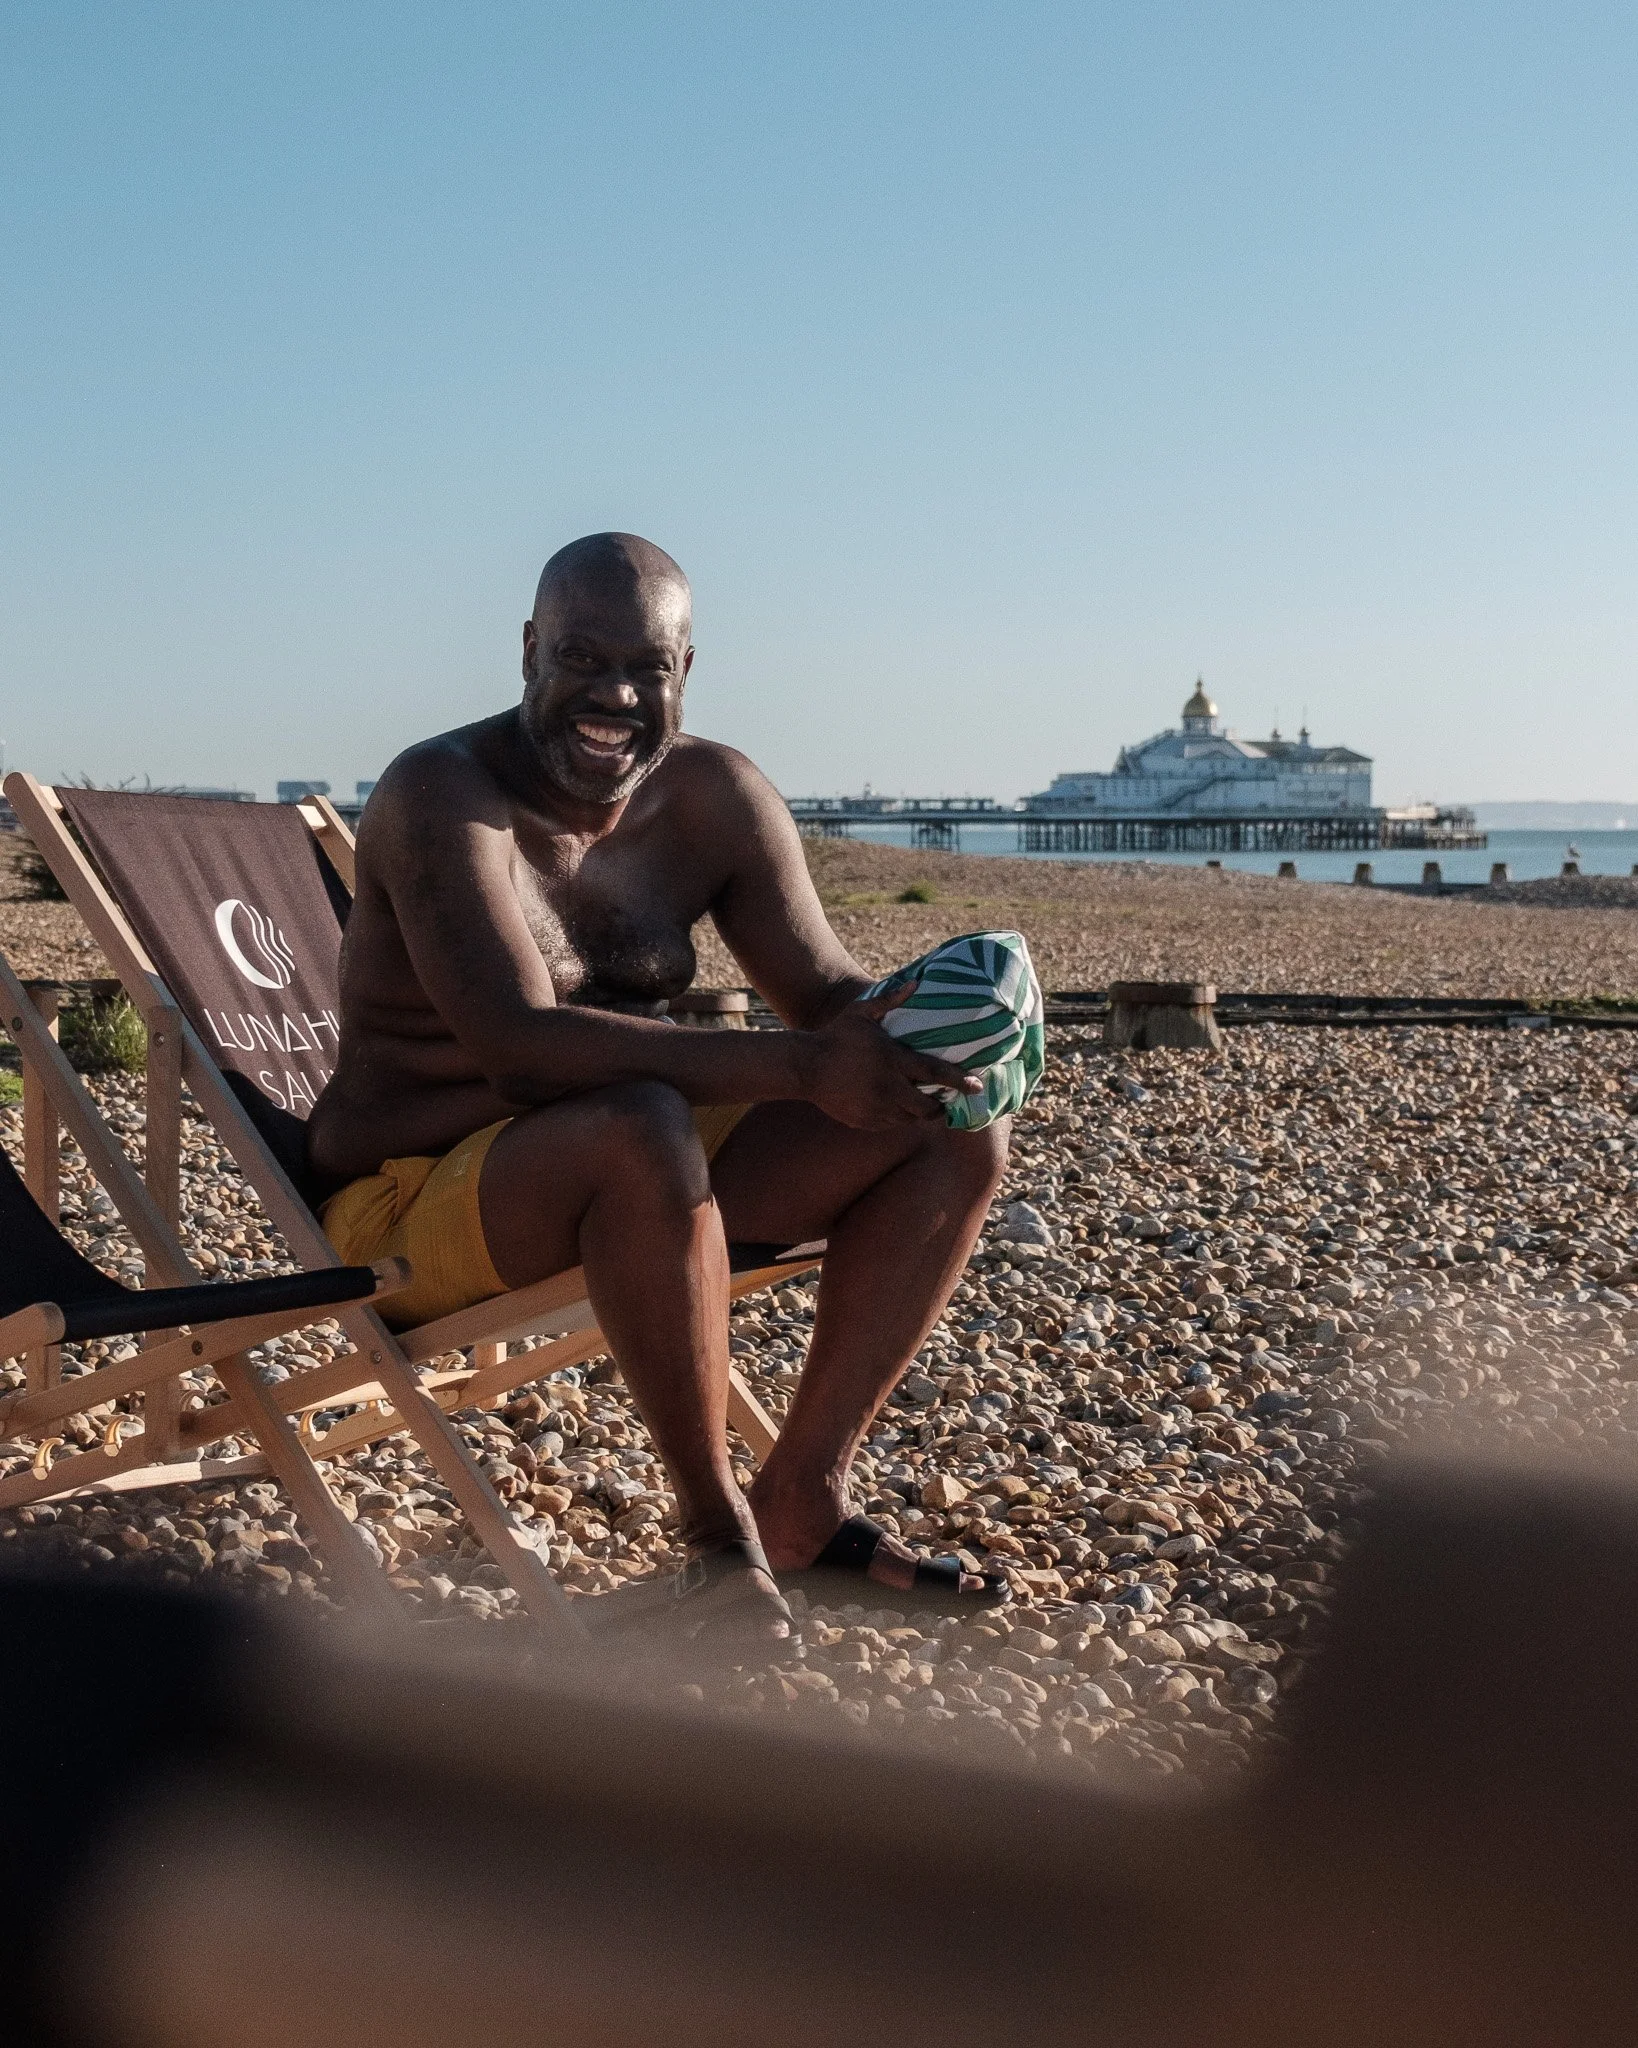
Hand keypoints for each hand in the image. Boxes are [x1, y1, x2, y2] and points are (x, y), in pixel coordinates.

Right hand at [799, 983, 982, 1128]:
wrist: (804, 1067)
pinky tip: (895, 1107)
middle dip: (941, 1106)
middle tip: (945, 1101)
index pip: (935, 1073)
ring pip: (910, 1119)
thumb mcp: (861, 1013)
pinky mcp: (865, 1120)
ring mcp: (877, 1107)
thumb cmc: (836, 1036)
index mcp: (893, 1060)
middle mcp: (889, 1087)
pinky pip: (890, 1124)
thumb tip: (916, 983)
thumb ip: (890, 1000)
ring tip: (922, 1104)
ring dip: (919, 1113)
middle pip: (928, 1106)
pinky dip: (897, 1118)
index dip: (959, 1081)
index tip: (977, 1085)